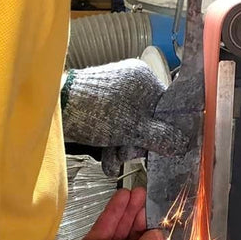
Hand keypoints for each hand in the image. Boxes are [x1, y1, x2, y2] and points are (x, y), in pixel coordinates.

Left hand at [61, 61, 190, 175]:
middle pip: (147, 121)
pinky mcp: (99, 110)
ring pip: (130, 129)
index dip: (165, 130)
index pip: (165, 107)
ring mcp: (114, 98)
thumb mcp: (135, 129)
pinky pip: (115, 130)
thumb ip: (162, 137)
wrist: (57, 111)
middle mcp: (131, 86)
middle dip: (137, 144)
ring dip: (123, 149)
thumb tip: (183, 144)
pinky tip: (108, 160)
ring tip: (113, 158)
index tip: (164, 148)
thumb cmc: (98, 113)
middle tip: (129, 152)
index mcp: (144, 80)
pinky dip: (112, 145)